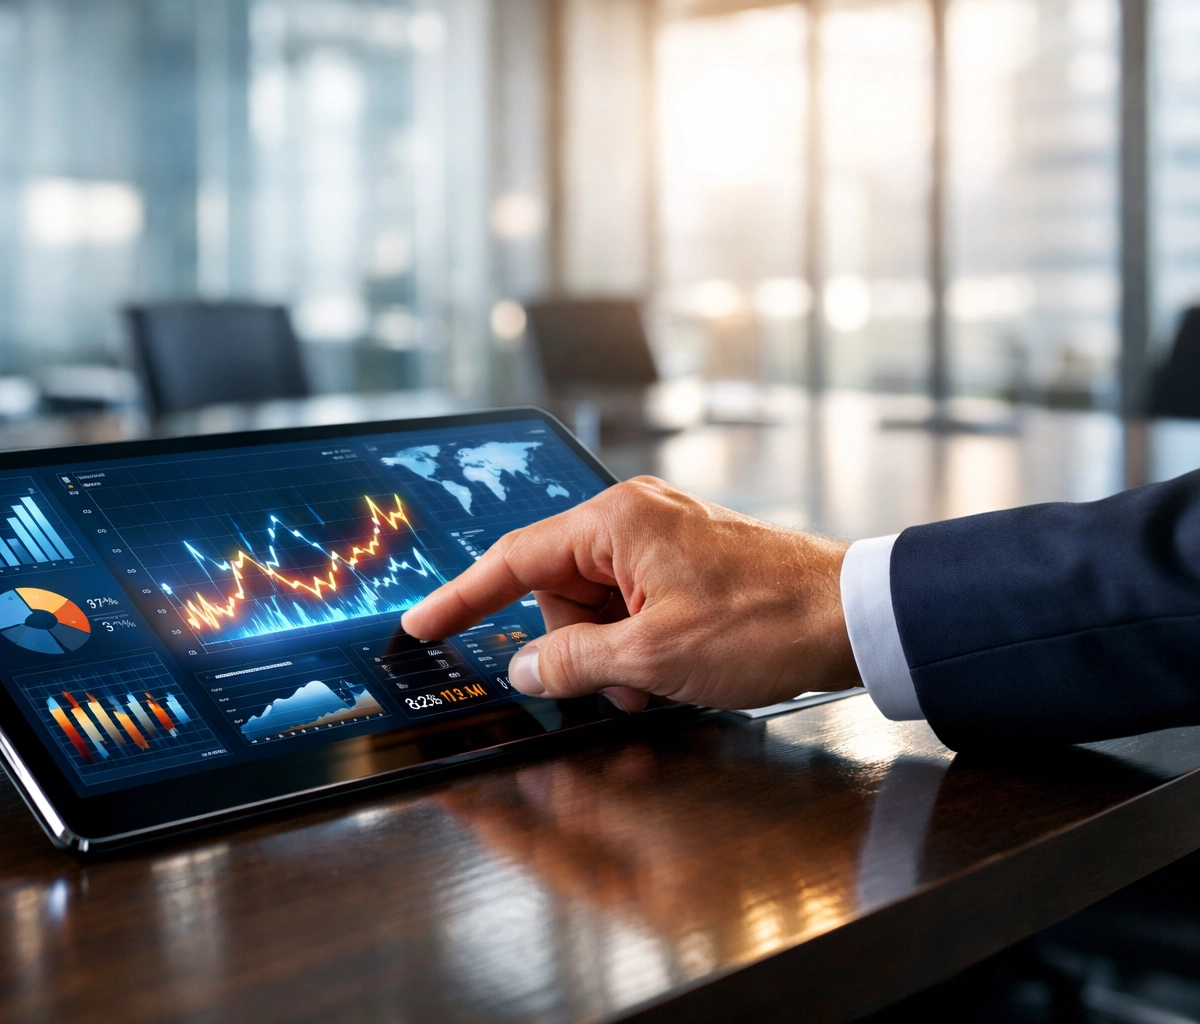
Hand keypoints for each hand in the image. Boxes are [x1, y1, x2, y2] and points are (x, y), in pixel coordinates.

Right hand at [400, 476, 857, 711]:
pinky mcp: (687, 564)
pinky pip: (633, 607)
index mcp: (616, 522)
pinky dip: (639, 647)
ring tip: (656, 683)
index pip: (514, 558)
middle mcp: (634, 518)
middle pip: (557, 590)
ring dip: (611, 655)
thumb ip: (575, 663)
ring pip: (596, 606)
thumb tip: (525, 669)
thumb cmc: (765, 622)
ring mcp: (663, 540)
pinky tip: (671, 673)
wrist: (856, 618)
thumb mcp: (654, 657)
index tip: (424, 624)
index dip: (464, 597)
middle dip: (575, 646)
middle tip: (617, 683)